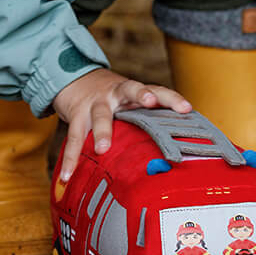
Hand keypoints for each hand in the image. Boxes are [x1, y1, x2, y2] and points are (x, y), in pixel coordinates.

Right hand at [52, 68, 190, 181]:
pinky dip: (70, 158)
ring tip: (102, 149)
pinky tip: (68, 176)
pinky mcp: (77, 114)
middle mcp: (116, 93)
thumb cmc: (112, 98)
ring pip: (100, 114)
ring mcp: (95, 102)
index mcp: (134, 92)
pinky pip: (74, 137)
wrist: (74, 79)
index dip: (172, 99)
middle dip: (141, 95)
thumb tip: (177, 151)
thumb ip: (147, 119)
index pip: (157, 90)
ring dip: (101, 131)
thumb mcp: (130, 101)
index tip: (187, 108)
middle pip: (131, 89)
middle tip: (149, 102)